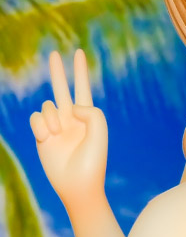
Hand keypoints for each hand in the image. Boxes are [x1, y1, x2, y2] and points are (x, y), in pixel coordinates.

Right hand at [30, 50, 107, 207]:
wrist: (78, 184)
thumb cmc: (93, 159)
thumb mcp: (99, 131)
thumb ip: (90, 111)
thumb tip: (70, 107)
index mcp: (87, 116)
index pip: (82, 88)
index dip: (80, 71)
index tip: (79, 53)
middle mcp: (70, 118)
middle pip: (62, 89)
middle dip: (58, 72)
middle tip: (54, 54)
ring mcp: (55, 127)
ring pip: (47, 106)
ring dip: (51, 116)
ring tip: (57, 133)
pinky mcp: (41, 136)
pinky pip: (36, 118)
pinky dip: (41, 125)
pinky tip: (48, 137)